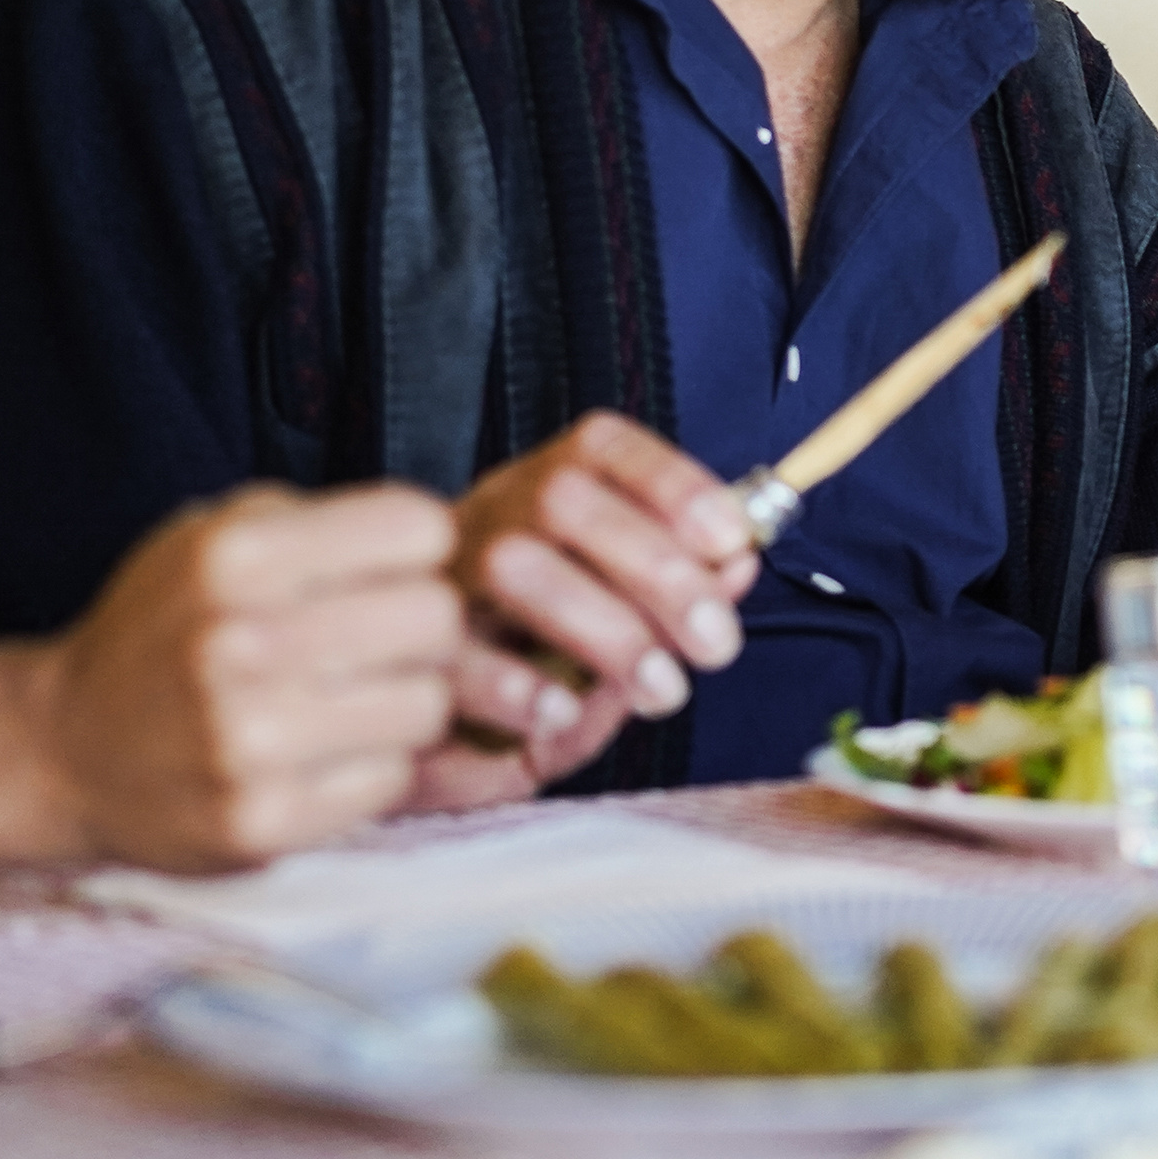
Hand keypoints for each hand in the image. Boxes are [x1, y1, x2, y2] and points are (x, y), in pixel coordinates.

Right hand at [0, 483, 469, 875]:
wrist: (63, 752)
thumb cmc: (165, 631)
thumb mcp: (212, 539)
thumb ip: (321, 522)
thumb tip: (441, 539)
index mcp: (232, 559)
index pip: (420, 529)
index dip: (416, 551)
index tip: (386, 572)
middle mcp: (238, 644)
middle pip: (436, 617)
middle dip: (420, 627)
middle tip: (378, 643)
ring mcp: (249, 741)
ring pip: (427, 704)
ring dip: (401, 701)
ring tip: (346, 700)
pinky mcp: (263, 821)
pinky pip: (392, 779)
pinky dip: (370, 767)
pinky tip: (320, 756)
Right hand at [449, 413, 758, 757]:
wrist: (418, 644)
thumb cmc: (549, 609)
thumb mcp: (621, 576)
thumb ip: (684, 566)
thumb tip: (741, 561)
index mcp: (552, 477)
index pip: (605, 446)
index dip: (673, 484)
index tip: (731, 541)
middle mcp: (496, 508)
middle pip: (567, 504)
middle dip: (658, 572)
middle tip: (718, 644)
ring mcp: (448, 569)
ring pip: (514, 568)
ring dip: (603, 631)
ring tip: (660, 690)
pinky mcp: (415, 642)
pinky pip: (458, 652)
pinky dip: (517, 685)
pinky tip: (565, 711)